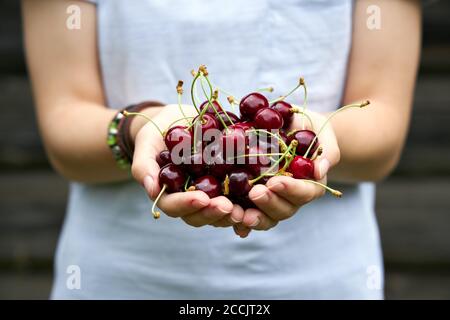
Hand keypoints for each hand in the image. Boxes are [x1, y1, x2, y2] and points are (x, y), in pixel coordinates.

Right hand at [131, 104, 244, 227]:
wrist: (180, 120)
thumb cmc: (159, 132)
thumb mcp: (147, 143)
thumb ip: (144, 165)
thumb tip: (151, 189)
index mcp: (169, 193)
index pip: (173, 206)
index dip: (187, 205)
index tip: (201, 198)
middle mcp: (190, 199)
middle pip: (200, 215)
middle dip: (213, 213)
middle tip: (228, 207)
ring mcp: (210, 194)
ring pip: (220, 212)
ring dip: (233, 213)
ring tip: (245, 207)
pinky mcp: (228, 185)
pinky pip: (238, 198)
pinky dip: (248, 203)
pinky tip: (259, 199)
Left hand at [234, 110, 340, 236]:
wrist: (291, 128)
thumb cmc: (309, 130)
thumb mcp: (320, 134)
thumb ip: (325, 152)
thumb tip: (320, 170)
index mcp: (311, 184)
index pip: (305, 192)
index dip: (291, 189)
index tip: (275, 182)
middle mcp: (293, 198)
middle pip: (284, 209)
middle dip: (269, 203)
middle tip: (255, 193)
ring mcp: (274, 201)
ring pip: (267, 217)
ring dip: (254, 218)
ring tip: (239, 213)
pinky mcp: (256, 200)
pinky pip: (250, 215)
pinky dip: (242, 224)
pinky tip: (234, 226)